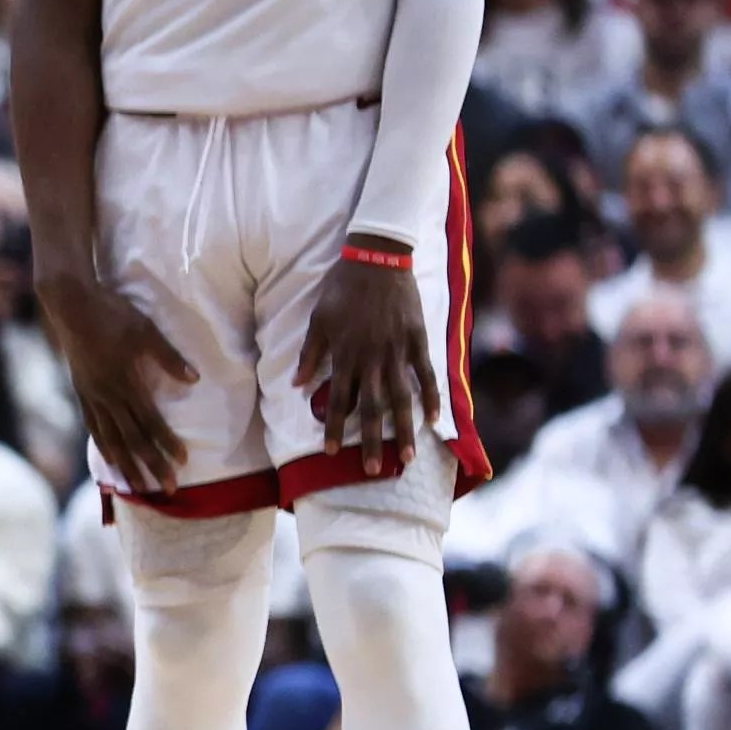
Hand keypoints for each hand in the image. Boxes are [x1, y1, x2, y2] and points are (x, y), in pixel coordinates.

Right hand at [38, 270, 197, 495]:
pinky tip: (111, 459)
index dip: (166, 443)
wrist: (70, 303)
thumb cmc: (111, 312)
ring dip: (127, 466)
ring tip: (137, 488)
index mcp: (124, 382)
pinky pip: (94, 427)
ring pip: (111, 439)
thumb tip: (194, 379)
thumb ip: (168, 357)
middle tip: (167, 490)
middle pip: (132, 438)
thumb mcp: (145, 330)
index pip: (150, 421)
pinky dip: (104, 447)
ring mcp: (92, 396)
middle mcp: (107, 396)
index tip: (183, 462)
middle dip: (150, 466)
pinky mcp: (82, 392)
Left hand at [295, 240, 437, 476]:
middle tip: (374, 471)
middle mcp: (371, 359)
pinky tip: (434, 421)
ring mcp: (397, 351)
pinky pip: (426, 375)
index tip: (330, 453)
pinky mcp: (418, 340)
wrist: (377, 258)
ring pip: (401, 398)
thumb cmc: (342, 289)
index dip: (333, 427)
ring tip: (406, 458)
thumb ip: (310, 354)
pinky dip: (432, 399)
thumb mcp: (318, 319)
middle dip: (372, 441)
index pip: (336, 401)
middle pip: (372, 408)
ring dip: (403, 430)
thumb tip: (296, 384)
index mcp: (344, 355)